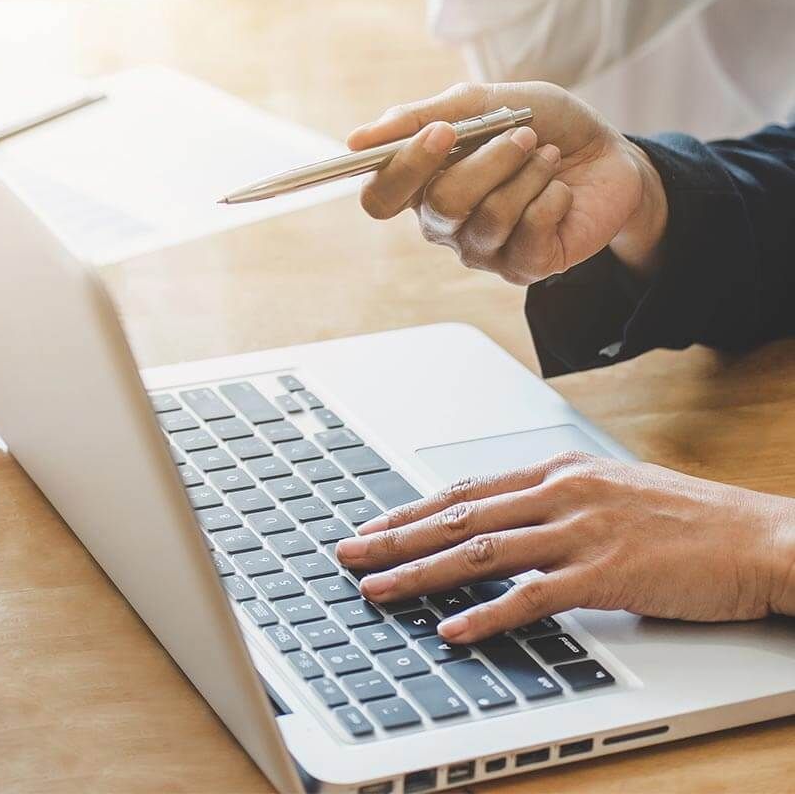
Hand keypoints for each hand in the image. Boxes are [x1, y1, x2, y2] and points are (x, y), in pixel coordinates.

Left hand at [333, 451, 794, 641]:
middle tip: (349, 554)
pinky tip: (452, 630)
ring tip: (378, 589)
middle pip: (458, 516)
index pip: (466, 490)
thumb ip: (560, 505)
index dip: (412, 510)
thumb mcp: (614, 493)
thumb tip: (511, 523)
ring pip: (479, 551)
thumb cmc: (692, 521)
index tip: (374, 526)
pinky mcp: (606, 573)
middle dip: (396, 537)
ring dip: (420, 573)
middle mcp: (561, 494)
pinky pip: (531, 596)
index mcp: (560, 471)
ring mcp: (581, 531)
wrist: (760, 538)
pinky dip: (486, 615)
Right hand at [351, 81, 669, 282]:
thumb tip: (357, 140)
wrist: (609, 154)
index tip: (442, 133)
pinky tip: (560, 191)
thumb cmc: (540, 125)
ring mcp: (481, 249)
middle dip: (486, 162)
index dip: (403, 169)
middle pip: (439, 205)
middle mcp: (442, 223)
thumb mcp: (483, 103)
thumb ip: (422, 117)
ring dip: (526, 174)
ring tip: (547, 155)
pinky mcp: (523, 267)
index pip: (379, 197)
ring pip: (487, 217)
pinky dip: (550, 198)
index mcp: (421, 184)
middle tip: (519, 132)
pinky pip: (527, 235)